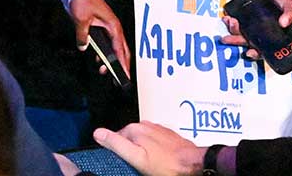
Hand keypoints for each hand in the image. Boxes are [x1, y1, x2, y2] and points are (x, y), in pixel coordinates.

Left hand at [70, 0, 131, 76]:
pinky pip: (106, 44)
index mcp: (113, 26)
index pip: (120, 50)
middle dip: (120, 66)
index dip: (123, 64)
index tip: (125, 76)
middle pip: (121, 51)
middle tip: (118, 80)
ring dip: (110, 61)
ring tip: (104, 71)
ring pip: (113, 49)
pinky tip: (98, 60)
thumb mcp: (81, 19)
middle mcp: (113, 29)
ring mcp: (108, 29)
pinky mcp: (101, 28)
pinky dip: (103, 54)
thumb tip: (84, 47)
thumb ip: (83, 35)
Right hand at [91, 123, 208, 175]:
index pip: (114, 138)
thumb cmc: (167, 165)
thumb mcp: (137, 158)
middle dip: (131, 151)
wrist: (193, 164)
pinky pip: (153, 141)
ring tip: (149, 165)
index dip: (117, 152)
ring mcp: (157, 129)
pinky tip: (159, 160)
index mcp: (134, 129)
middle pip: (128, 139)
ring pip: (141, 140)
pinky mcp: (167, 135)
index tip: (124, 163)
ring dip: (142, 150)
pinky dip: (153, 150)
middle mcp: (145, 125)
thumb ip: (116, 144)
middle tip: (138, 166)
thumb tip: (98, 133)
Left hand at [221, 0, 291, 59]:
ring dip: (233, 30)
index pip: (262, 50)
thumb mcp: (289, 8)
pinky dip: (230, 22)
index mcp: (271, 37)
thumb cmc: (283, 3)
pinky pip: (236, 22)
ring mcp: (250, 26)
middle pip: (246, 42)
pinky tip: (228, 17)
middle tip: (230, 38)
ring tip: (231, 22)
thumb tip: (284, 23)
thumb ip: (289, 15)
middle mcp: (259, 34)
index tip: (250, 52)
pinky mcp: (244, 17)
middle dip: (237, 41)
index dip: (255, 54)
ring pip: (239, 33)